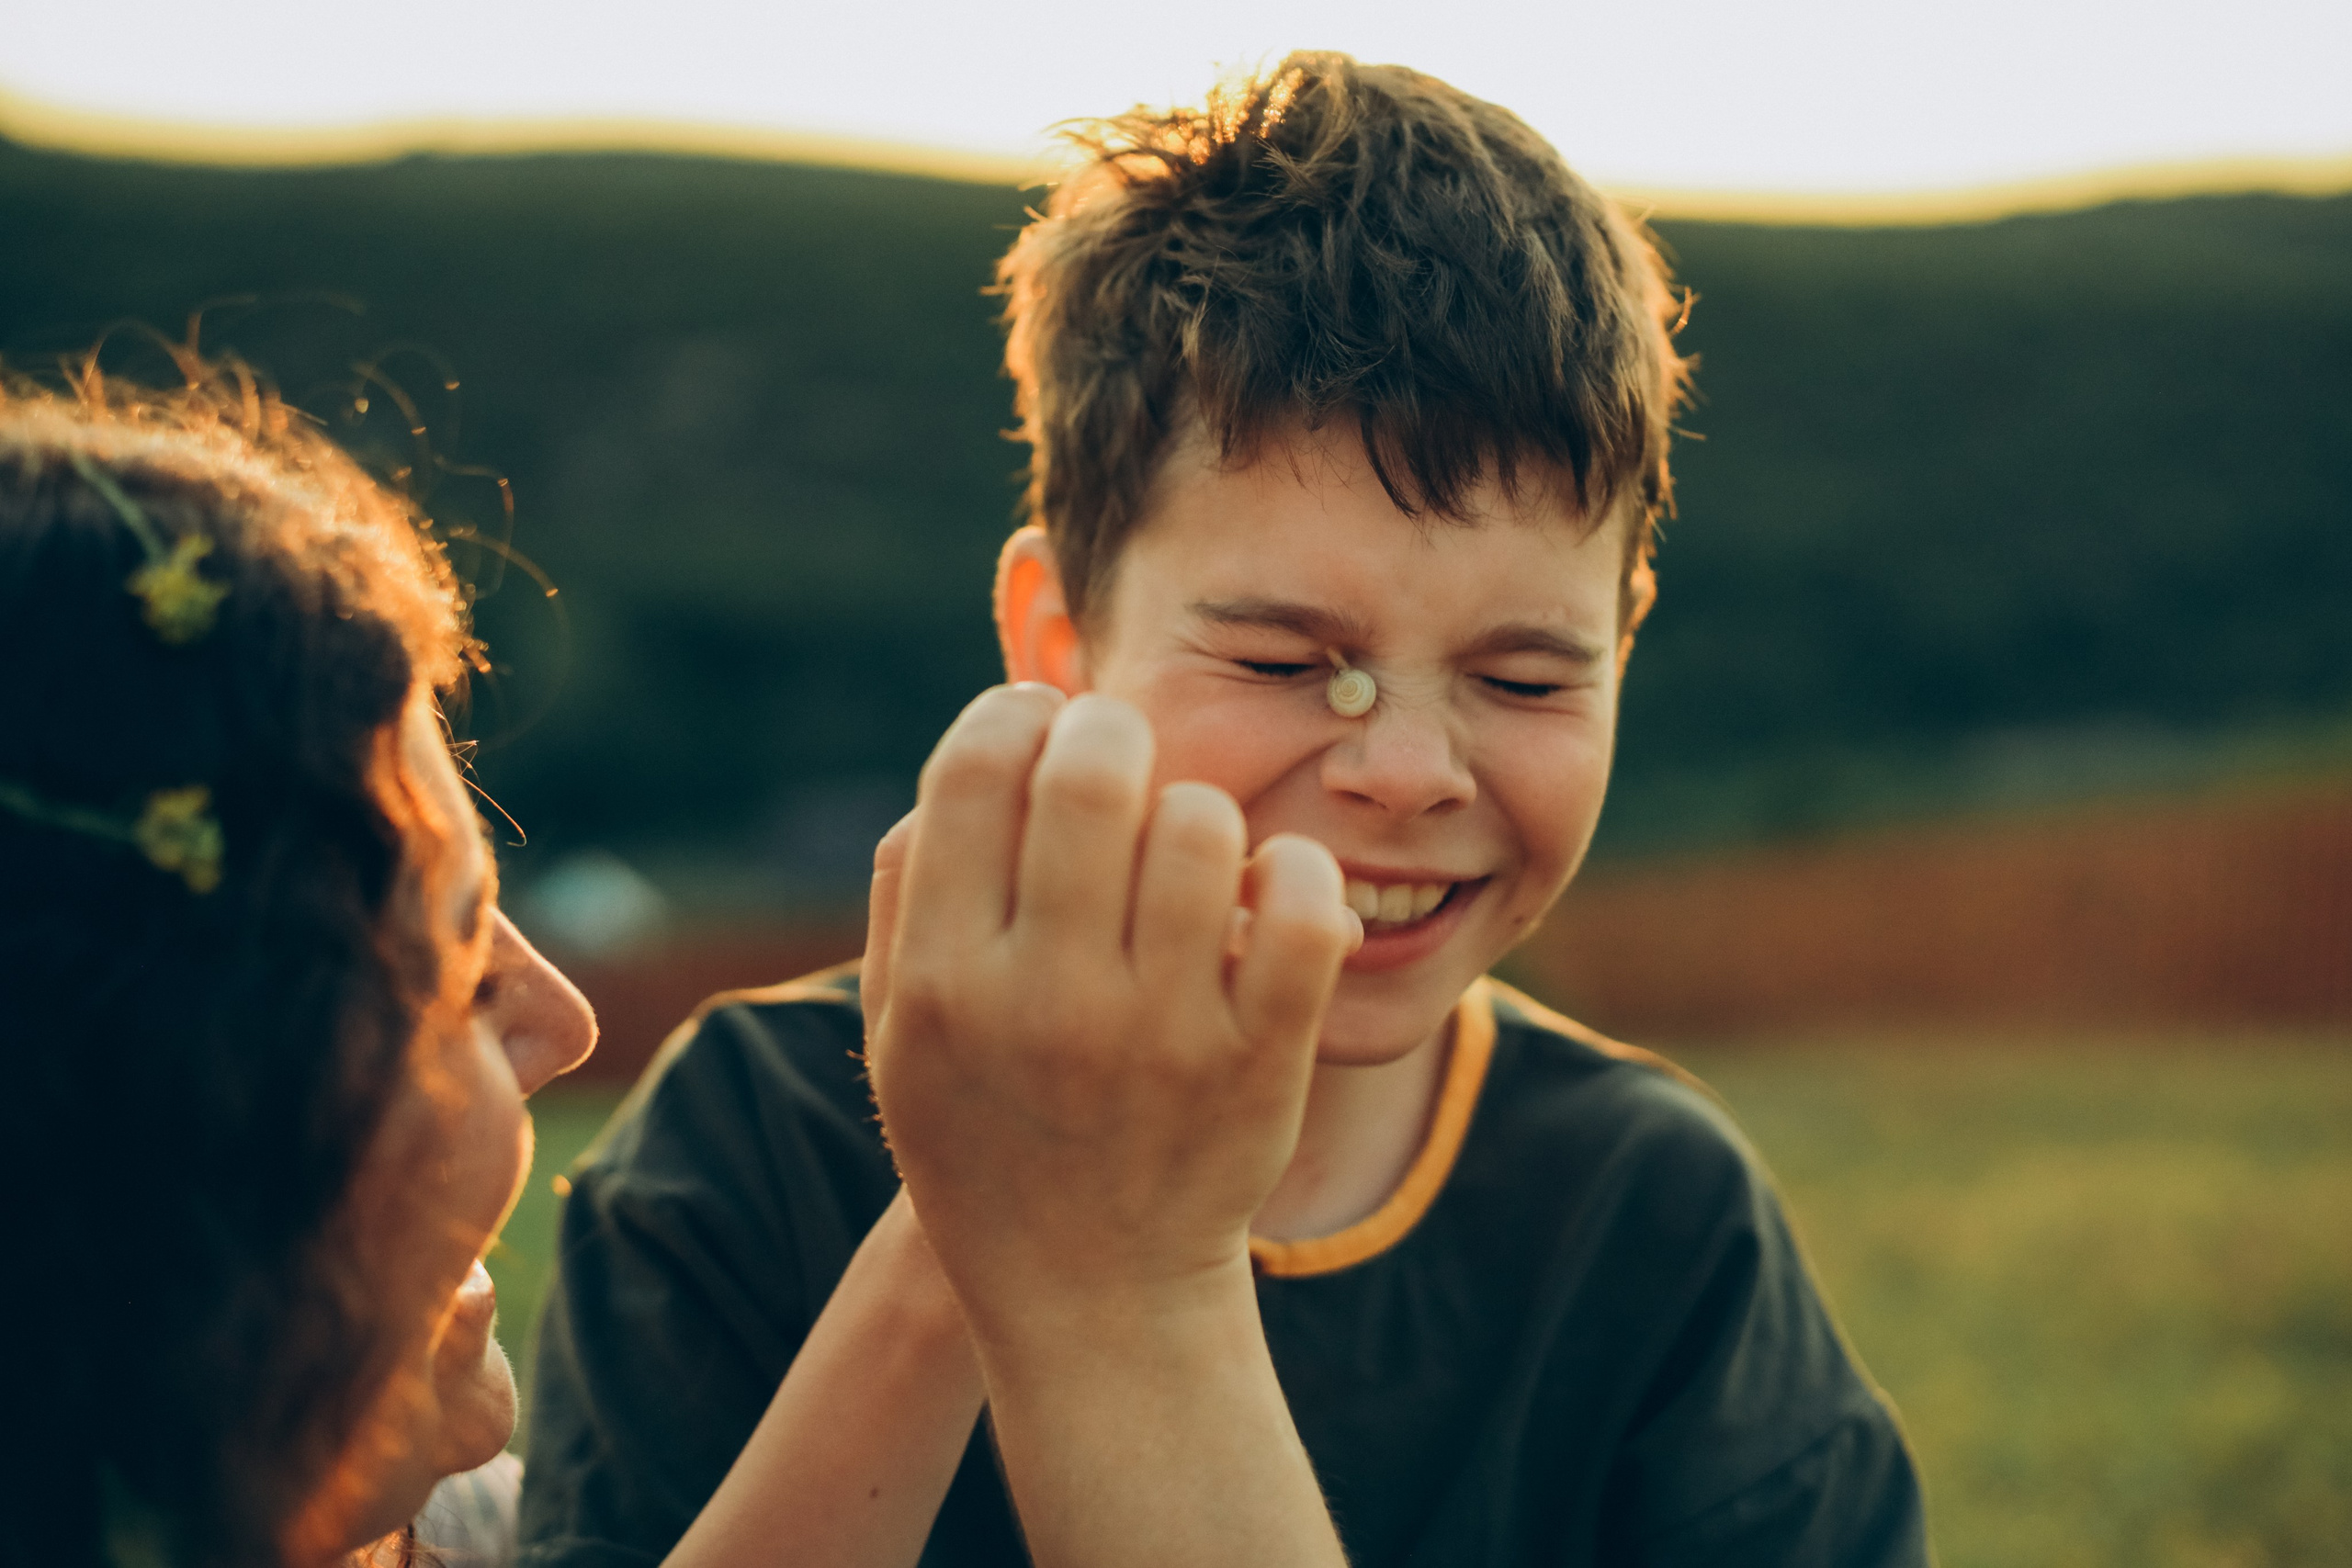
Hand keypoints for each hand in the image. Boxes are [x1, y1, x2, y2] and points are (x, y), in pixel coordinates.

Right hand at [864, 685, 1357, 1337]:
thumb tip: (976, 753)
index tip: (1040, 727)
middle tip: (1122, 757)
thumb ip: (908, 890)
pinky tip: (1266, 889)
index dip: (1015, 714)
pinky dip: (1295, 872)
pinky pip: (1301, 906)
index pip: (977, 771)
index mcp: (943, 981)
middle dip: (1112, 733)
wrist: (1093, 1293)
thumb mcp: (899, 1034)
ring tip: (1188, 851)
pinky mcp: (1259, 1063)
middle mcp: (1045, 1002)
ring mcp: (1161, 1035)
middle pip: (1094, 776)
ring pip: (1203, 825)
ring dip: (1199, 811)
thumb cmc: (989, 1136)